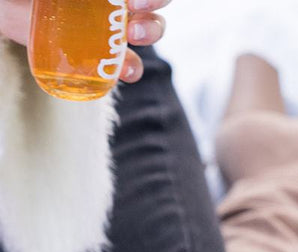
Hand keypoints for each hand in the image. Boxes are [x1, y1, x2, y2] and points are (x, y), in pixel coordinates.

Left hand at [0, 0, 169, 83]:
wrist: (7, 8)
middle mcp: (115, 3)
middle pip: (152, 7)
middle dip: (153, 12)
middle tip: (135, 18)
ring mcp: (110, 29)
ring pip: (147, 32)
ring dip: (150, 34)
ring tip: (134, 38)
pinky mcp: (99, 56)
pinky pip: (124, 66)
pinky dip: (130, 69)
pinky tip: (123, 70)